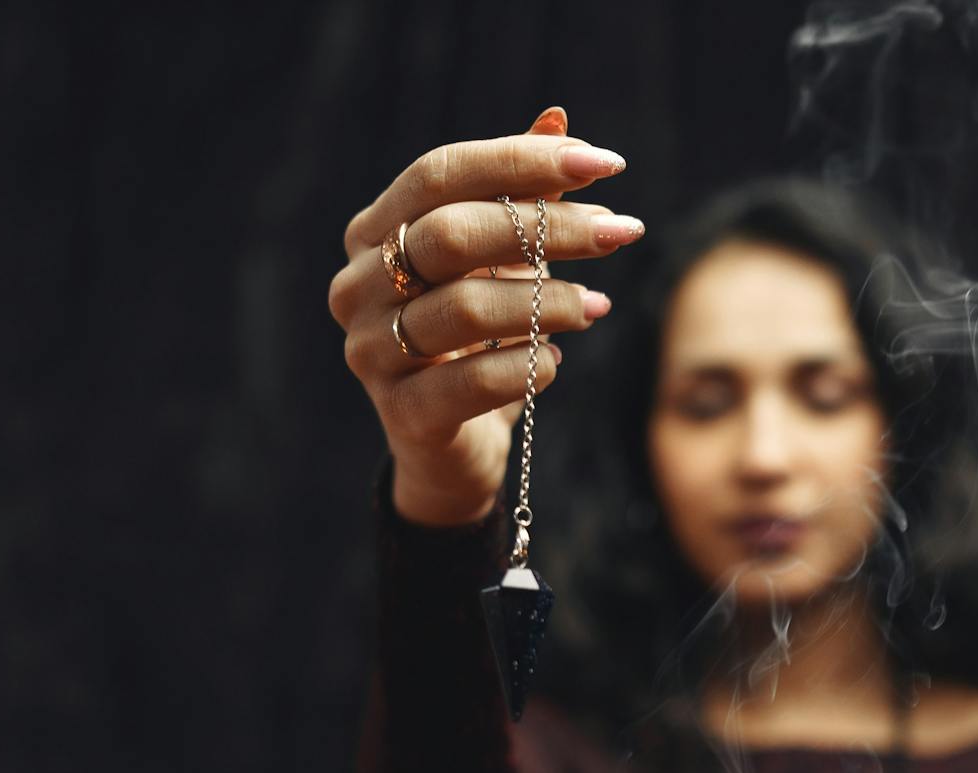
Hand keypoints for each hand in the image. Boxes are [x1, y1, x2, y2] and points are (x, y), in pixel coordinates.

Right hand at [327, 106, 643, 526]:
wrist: (450, 448)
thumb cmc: (476, 340)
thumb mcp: (499, 262)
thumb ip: (519, 195)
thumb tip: (559, 120)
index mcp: (374, 232)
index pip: (441, 173)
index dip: (522, 161)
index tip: (606, 165)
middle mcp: (357, 286)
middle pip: (452, 234)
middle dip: (549, 227)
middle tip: (621, 232)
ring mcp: (371, 352)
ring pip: (465, 308)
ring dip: (548, 302)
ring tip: (597, 307)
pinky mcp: (403, 415)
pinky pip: (473, 381)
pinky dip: (528, 367)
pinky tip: (556, 362)